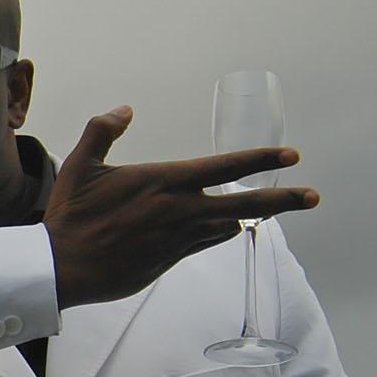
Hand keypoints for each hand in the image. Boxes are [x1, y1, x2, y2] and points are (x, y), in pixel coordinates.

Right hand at [43, 106, 318, 310]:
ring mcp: (178, 239)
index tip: (291, 156)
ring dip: (247, 215)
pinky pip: (203, 243)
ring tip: (267, 208)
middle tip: (313, 196)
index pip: (225, 167)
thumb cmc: (71, 216)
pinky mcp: (169, 261)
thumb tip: (125, 110)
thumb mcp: (81, 165)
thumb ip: (103, 131)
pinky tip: (224, 227)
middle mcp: (180, 211)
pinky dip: (217, 233)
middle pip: (245, 203)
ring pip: (226, 225)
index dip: (261, 159)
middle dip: (283, 199)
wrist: (63, 267)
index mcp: (164, 182)